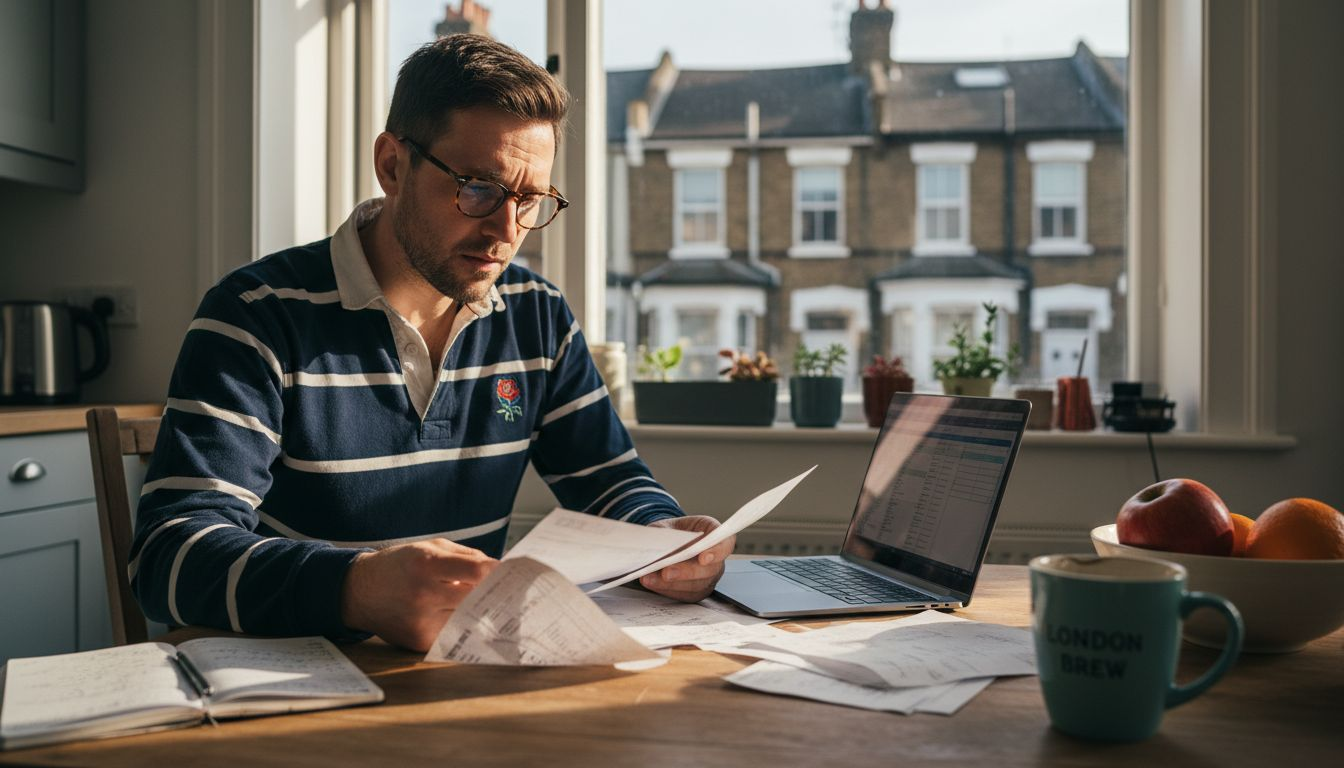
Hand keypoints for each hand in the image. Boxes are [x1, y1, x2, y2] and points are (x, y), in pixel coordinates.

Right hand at [340, 538, 496, 651]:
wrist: (359, 591)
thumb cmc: (399, 565)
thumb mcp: (430, 547)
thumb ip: (467, 557)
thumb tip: (501, 571)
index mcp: (426, 565)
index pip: (477, 573)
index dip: (497, 574)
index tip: (511, 575)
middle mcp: (423, 594)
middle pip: (476, 598)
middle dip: (492, 595)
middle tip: (509, 593)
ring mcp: (421, 621)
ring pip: (468, 619)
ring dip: (477, 612)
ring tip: (483, 604)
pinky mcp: (419, 642)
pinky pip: (453, 634)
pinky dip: (459, 625)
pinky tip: (456, 616)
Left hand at [640, 515, 734, 601]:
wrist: (664, 542)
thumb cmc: (670, 531)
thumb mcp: (665, 526)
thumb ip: (664, 535)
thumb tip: (657, 547)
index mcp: (713, 534)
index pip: (725, 543)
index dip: (717, 552)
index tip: (703, 558)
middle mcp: (716, 558)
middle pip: (710, 569)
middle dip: (687, 572)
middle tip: (666, 572)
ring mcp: (708, 577)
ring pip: (696, 585)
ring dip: (671, 584)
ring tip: (650, 578)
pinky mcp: (696, 591)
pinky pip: (684, 594)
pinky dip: (665, 589)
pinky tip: (651, 582)